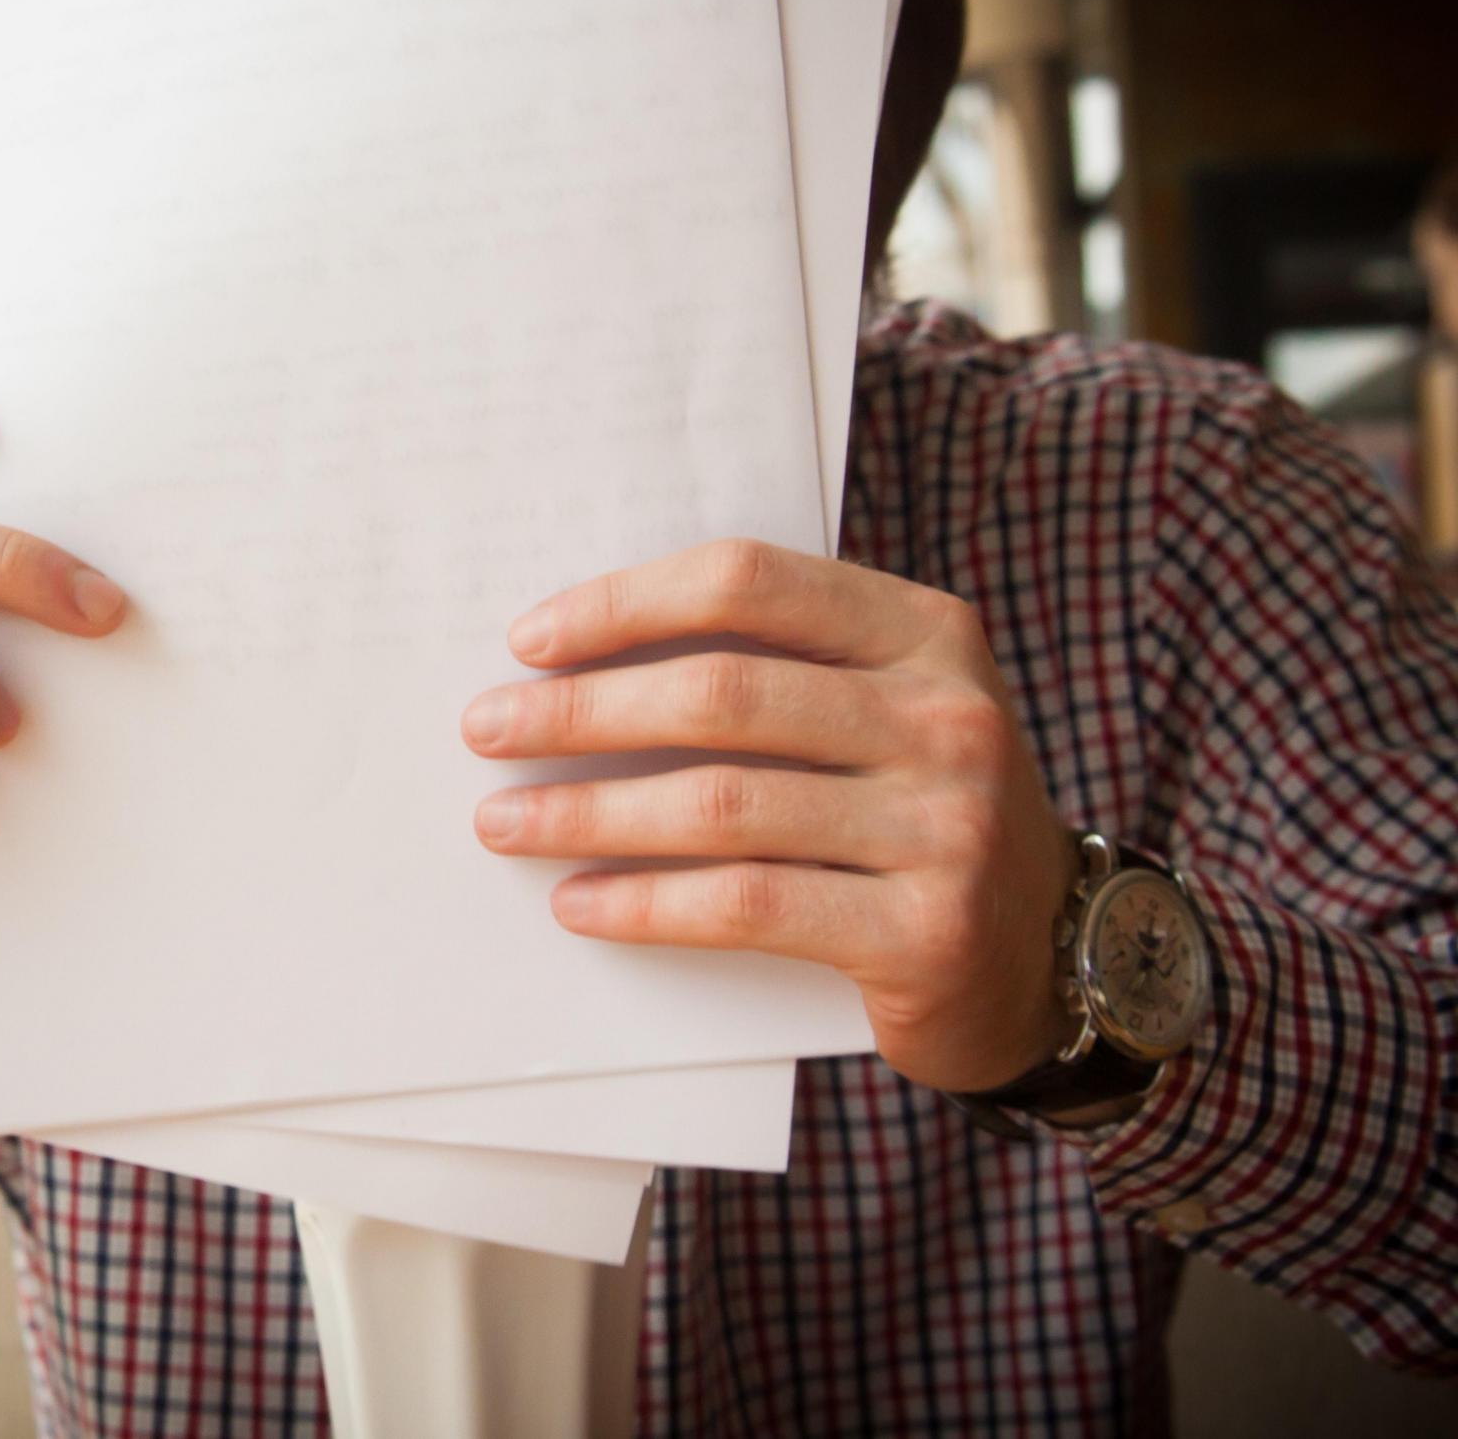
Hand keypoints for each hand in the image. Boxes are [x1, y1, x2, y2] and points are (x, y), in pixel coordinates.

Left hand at [462, 539, 1077, 1092]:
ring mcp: (947, 826)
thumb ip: (778, 669)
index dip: (627, 604)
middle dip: (580, 713)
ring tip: (504, 823)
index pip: (749, 582)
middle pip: (721, 693)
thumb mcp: (884, 710)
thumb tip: (580, 661)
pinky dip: (645, 903)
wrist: (1053, 955)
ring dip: (588, 813)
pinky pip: (747, 905)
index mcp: (926, 632)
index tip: (529, 641)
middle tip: (486, 731)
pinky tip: (579, 902)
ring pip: (721, 804)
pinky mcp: (924, 932)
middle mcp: (948, 717)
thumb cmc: (921, 812)